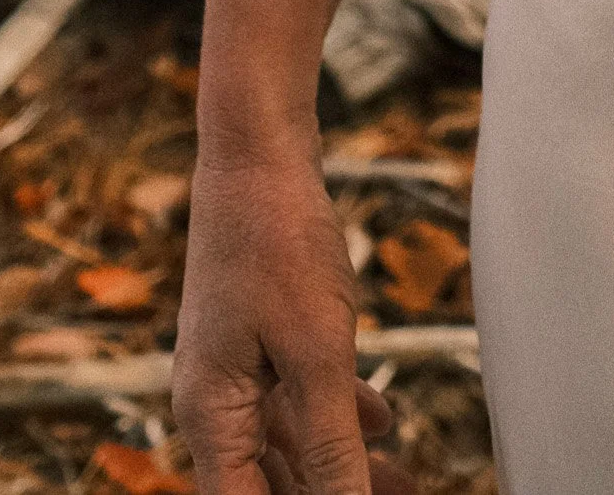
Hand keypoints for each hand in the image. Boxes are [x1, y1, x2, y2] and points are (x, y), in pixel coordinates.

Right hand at [173, 144, 423, 493]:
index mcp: (211, 418)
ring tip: (403, 479)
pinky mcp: (259, 338)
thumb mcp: (315, 351)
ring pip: (290, 444)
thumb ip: (332, 442)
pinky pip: (295, 399)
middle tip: (403, 494)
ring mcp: (235, 369)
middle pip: (270, 484)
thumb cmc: (278, 242)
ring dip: (342, 464)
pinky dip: (337, 417)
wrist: (258, 152)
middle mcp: (214, 404)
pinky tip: (381, 422)